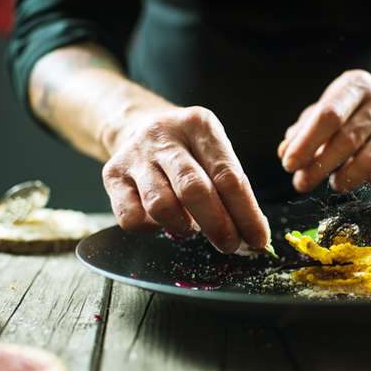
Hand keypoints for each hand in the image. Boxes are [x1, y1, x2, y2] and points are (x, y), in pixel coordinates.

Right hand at [102, 106, 269, 253]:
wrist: (138, 125)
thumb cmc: (188, 149)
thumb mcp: (213, 152)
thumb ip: (231, 187)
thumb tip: (251, 235)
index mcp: (200, 125)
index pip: (228, 176)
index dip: (245, 213)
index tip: (258, 239)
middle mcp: (164, 136)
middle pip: (194, 190)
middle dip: (218, 225)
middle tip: (230, 245)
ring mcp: (135, 155)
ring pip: (161, 205)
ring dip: (183, 227)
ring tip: (192, 227)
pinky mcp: (112, 174)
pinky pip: (132, 217)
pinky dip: (152, 229)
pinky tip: (162, 222)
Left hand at [278, 70, 370, 192]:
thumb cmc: (355, 113)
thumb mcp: (327, 111)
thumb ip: (304, 131)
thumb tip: (285, 152)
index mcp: (356, 85)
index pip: (328, 115)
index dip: (306, 143)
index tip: (289, 164)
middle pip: (347, 139)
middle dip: (319, 166)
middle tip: (301, 184)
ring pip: (370, 160)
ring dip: (345, 178)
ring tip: (333, 184)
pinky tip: (362, 179)